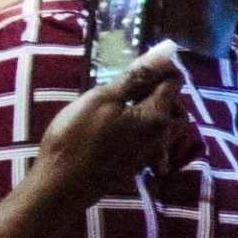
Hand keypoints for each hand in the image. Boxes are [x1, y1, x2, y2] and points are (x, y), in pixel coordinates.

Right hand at [33, 49, 189, 207]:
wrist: (63, 184)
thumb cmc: (78, 137)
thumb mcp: (102, 99)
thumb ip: (136, 77)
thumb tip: (165, 53)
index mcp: (158, 116)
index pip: (174, 81)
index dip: (160, 68)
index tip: (136, 65)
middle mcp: (164, 134)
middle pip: (171, 102)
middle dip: (153, 88)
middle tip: (122, 84)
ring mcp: (153, 151)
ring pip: (160, 120)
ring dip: (146, 107)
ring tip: (117, 103)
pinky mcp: (139, 162)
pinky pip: (148, 136)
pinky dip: (137, 125)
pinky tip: (114, 125)